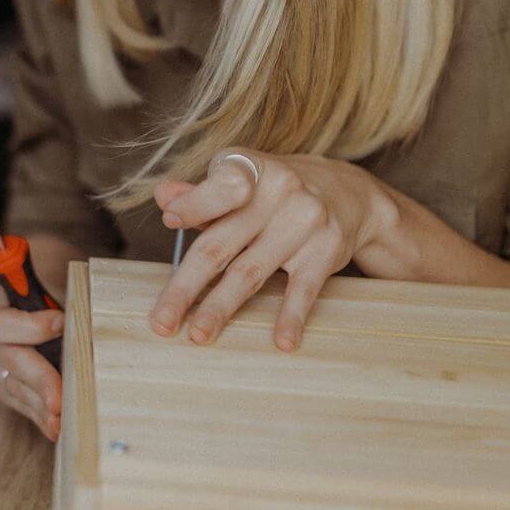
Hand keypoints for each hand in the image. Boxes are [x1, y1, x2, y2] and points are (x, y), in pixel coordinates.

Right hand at [0, 283, 63, 440]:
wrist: (48, 307)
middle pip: (9, 361)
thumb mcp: (55, 281)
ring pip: (14, 387)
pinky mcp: (0, 386)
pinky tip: (55, 427)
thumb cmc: (55, 291)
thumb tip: (69, 316)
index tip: (61, 324)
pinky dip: (39, 414)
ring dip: (40, 406)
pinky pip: (20, 402)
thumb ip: (56, 290)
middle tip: (58, 400)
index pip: (0, 323)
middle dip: (38, 380)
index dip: (30, 327)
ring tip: (60, 421)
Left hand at [151, 149, 393, 350]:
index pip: (221, 187)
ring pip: (251, 272)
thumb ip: (200, 195)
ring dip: (221, 308)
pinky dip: (292, 316)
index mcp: (249, 168)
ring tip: (198, 335)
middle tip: (162, 321)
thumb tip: (163, 196)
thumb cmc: (273, 192)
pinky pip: (304, 289)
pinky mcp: (327, 250)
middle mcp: (279, 190)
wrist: (347, 192)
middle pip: (221, 244)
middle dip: (187, 286)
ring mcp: (305, 221)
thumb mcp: (240, 181)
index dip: (194, 204)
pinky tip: (282, 341)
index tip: (170, 221)